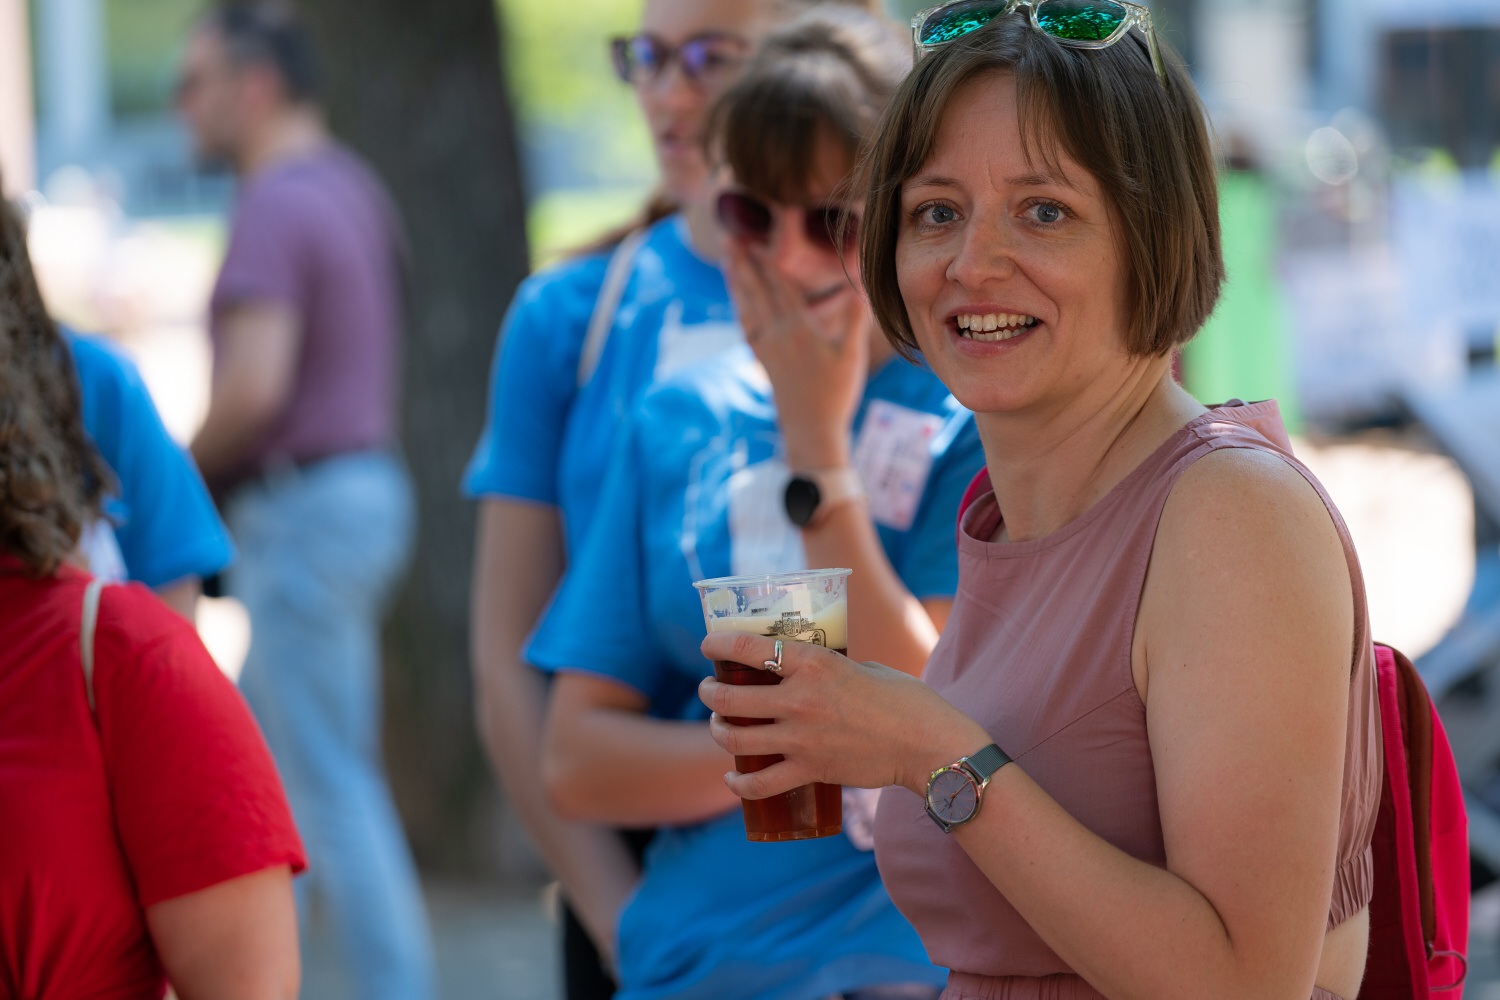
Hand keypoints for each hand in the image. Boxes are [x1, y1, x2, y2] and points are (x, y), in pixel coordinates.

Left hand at [697, 631, 990, 801]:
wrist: (928, 744)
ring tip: (719, 726)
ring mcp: (801, 738)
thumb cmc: (905, 700)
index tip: (708, 644)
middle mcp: (799, 699)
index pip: (748, 648)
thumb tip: (807, 674)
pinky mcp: (810, 770)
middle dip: (709, 693)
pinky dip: (738, 783)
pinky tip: (732, 778)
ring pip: (735, 739)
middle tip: (709, 690)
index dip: (718, 644)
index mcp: (814, 663)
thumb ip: (829, 670)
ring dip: (718, 731)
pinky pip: (759, 783)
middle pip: (728, 697)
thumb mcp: (862, 667)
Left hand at [722, 237, 867, 469]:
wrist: (811, 431)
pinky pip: (747, 326)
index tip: (756, 236)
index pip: (779, 286)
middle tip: (729, 237)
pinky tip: (739, 301)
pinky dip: (741, 308)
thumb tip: (860, 288)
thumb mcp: (852, 356)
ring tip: (728, 260)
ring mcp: (766, 348)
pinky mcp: (764, 361)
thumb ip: (854, 320)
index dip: (768, 260)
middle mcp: (776, 335)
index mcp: (798, 329)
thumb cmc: (836, 395)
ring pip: (747, 306)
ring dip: (737, 281)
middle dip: (744, 263)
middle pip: (756, 291)